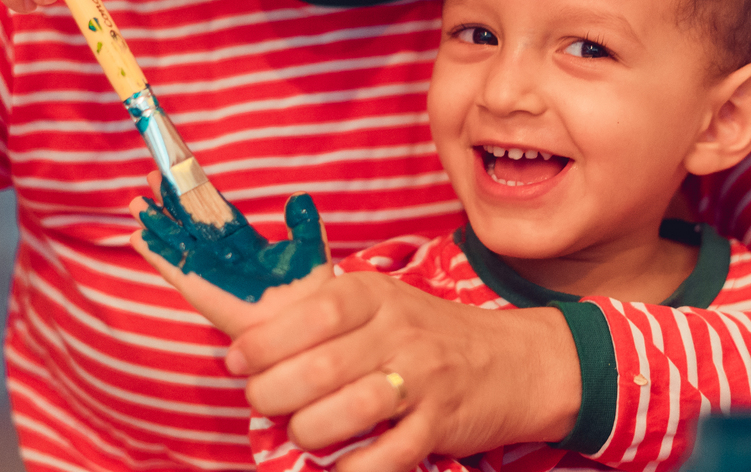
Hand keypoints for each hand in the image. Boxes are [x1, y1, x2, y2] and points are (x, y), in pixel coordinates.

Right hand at [128, 172, 331, 336]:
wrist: (303, 325)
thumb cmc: (311, 292)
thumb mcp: (309, 247)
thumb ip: (303, 221)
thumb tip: (298, 196)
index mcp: (245, 244)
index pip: (214, 211)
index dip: (195, 191)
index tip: (179, 173)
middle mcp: (223, 256)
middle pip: (190, 222)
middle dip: (170, 201)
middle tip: (151, 176)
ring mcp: (209, 272)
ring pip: (176, 242)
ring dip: (156, 224)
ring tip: (136, 203)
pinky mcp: (198, 289)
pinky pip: (171, 267)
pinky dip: (154, 253)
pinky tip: (137, 237)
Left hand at [226, 271, 581, 471]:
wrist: (515, 360)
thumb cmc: (427, 333)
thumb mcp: (382, 304)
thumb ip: (327, 316)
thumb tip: (251, 340)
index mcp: (374, 295)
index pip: (312, 314)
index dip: (266, 341)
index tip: (236, 360)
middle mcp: (398, 331)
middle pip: (322, 367)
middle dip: (275, 392)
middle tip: (261, 401)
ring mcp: (423, 378)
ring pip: (351, 409)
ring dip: (309, 429)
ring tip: (298, 432)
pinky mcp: (442, 423)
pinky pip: (391, 453)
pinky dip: (355, 468)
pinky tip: (338, 469)